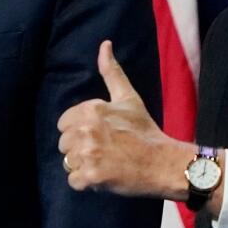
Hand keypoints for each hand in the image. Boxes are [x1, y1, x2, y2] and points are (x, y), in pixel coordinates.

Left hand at [56, 41, 186, 198]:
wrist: (163, 163)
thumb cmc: (145, 131)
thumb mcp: (128, 98)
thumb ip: (112, 72)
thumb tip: (104, 44)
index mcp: (90, 109)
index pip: (64, 124)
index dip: (80, 132)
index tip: (102, 136)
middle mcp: (86, 129)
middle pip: (64, 145)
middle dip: (81, 150)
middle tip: (107, 151)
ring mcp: (88, 153)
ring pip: (68, 163)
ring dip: (83, 167)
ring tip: (106, 163)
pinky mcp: (91, 176)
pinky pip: (74, 182)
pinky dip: (87, 183)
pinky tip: (105, 176)